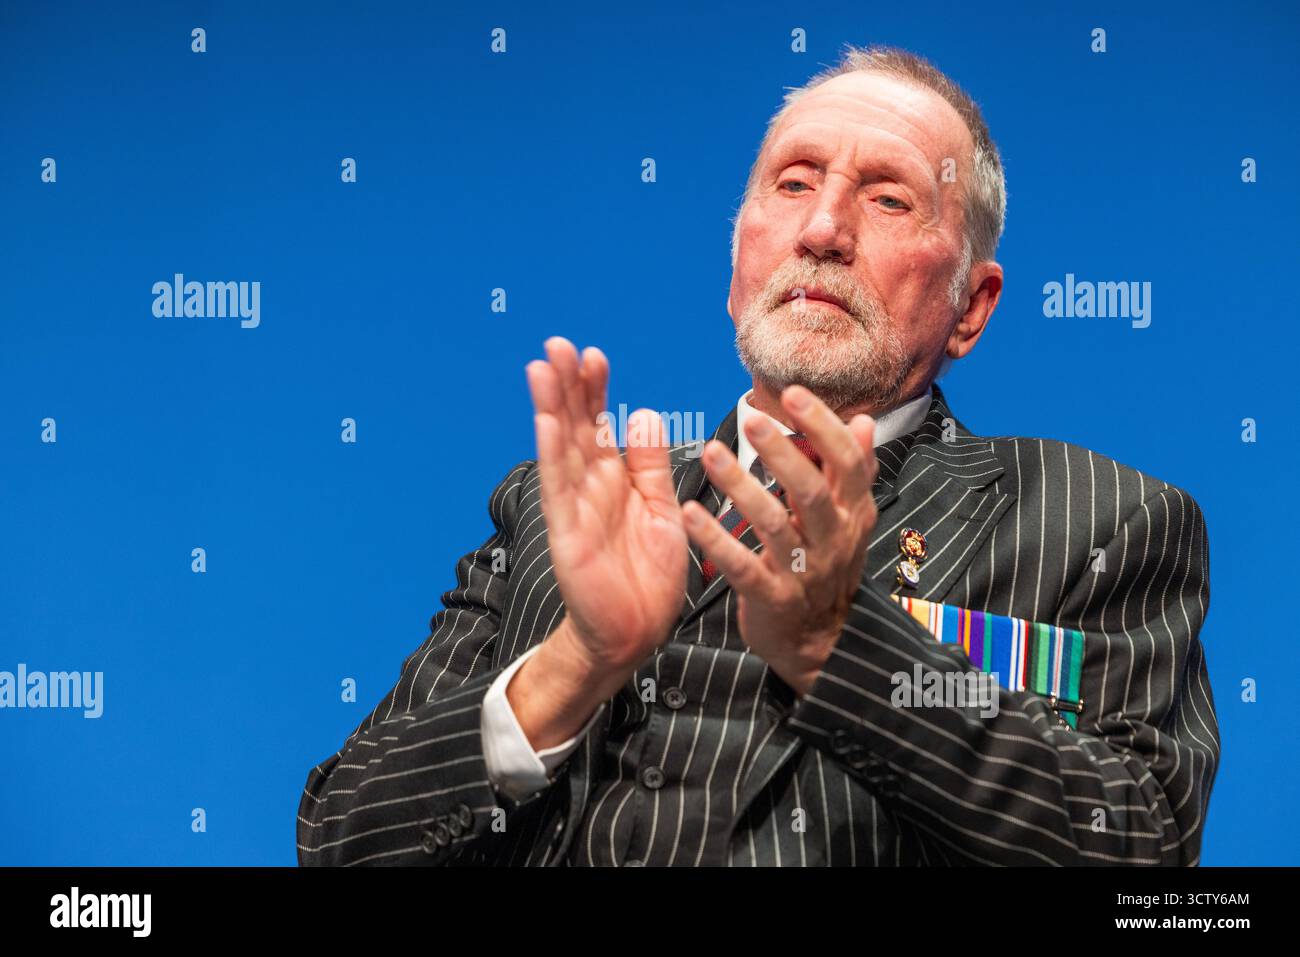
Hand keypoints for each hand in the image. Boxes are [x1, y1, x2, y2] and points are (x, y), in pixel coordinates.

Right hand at [526, 336, 687, 677]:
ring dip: (551, 407)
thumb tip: (641, 413)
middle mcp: (590, 488)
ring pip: (561, 448)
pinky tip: (546, 422)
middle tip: (558, 344)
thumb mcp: (662, 509)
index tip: (594, 355)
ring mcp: (575, 508)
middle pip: (575, 426)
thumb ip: (650, 465)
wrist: (638, 634)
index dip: (595, 390)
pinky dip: (552, 454)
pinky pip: (559, 489)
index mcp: (614, 481)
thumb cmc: (648, 576)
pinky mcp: (568, 534)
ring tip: (542, 367)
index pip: (600, 424)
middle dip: (567, 385)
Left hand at [680, 384, 878, 695]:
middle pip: (811, 491)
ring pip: (775, 525)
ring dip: (741, 488)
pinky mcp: (773, 598)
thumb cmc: (826, 568)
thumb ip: (852, 471)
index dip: (822, 427)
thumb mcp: (849, 519)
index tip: (793, 394)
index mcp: (851, 513)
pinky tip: (691, 513)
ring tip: (711, 455)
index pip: (848, 462)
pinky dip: (717, 540)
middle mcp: (833, 539)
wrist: (822, 642)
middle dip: (783, 453)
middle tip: (752, 420)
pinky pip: (743, 567)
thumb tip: (863, 421)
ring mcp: (803, 571)